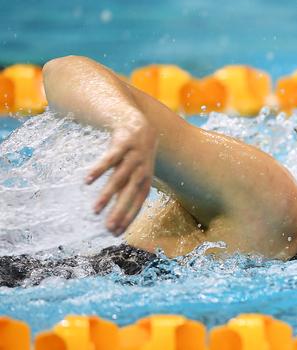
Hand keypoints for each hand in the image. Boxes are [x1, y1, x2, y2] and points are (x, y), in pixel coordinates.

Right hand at [85, 116, 157, 234]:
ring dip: (106, 195)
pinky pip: (109, 159)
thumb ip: (125, 193)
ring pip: (119, 179)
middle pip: (129, 194)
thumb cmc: (135, 157)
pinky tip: (87, 181)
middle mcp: (141, 171)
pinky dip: (99, 170)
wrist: (140, 126)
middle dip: (119, 212)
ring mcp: (133, 158)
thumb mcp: (135, 175)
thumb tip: (116, 216)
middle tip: (107, 228)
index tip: (116, 233)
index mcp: (145, 181)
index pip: (138, 203)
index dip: (128, 218)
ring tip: (95, 210)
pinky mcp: (122, 145)